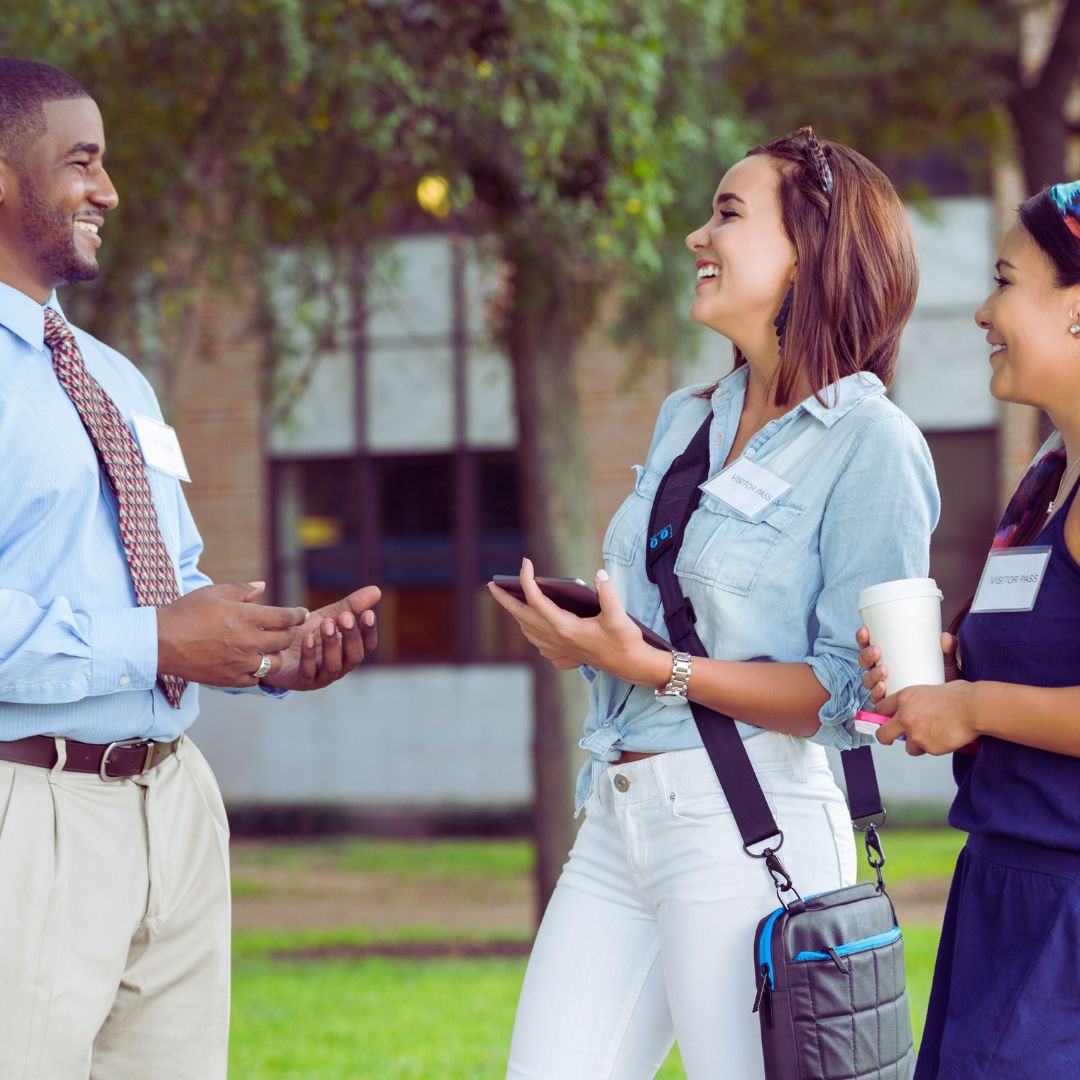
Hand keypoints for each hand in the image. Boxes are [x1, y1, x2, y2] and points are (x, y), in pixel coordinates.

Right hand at [157, 582, 307, 686]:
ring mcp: (239, 663)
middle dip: (289, 634)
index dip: (298, 615)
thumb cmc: (185, 613)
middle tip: (286, 630)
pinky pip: (256, 679)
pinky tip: (252, 663)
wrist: (159, 642)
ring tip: (268, 647)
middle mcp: (247, 642)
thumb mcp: (214, 593)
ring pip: (273, 663)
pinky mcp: (229, 679)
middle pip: (284, 641)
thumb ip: (242, 591)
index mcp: (245, 618)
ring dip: (274, 654)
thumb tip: (262, 586)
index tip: (302, 614)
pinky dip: (258, 671)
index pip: (285, 618)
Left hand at [260, 585, 380, 691]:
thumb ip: (350, 606)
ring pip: (334, 666)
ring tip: (326, 624)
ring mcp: (321, 677)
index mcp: (348, 652)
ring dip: (331, 645)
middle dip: (351, 637)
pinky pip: (308, 672)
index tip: (368, 613)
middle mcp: (339, 666)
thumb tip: (377, 590)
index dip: (369, 631)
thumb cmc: (306, 633)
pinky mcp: (300, 681)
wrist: (273, 648)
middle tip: (345, 617)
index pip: (367, 645)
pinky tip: (308, 637)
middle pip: (354, 657)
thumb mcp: (328, 616)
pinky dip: (309, 655)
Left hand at [487, 558, 667, 684]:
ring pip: (528, 631)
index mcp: (565, 627)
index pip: (537, 600)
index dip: (527, 580)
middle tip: (491, 584)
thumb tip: (599, 574)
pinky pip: (538, 643)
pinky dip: (530, 630)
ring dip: (517, 615)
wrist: (631, 665)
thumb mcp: (619, 616)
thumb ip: (609, 594)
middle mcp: (557, 640)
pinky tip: (533, 624)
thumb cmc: (625, 640)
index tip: (525, 563)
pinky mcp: (564, 656)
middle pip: (523, 617)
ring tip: (511, 600)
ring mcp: (558, 650)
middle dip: (505, 600)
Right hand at [856, 627, 960, 704]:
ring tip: (883, 671)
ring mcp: (884, 687)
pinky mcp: (888, 703)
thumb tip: (945, 637)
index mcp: (888, 657)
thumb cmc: (942, 678)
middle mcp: (882, 671)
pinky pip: (876, 698)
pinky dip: (876, 693)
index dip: (862, 638)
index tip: (866, 630)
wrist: (952, 704)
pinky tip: (882, 688)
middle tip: (877, 651)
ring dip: (872, 674)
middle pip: (865, 662)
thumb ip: (947, 650)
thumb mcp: (944, 662)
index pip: (869, 645)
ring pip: (868, 680)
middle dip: (866, 656)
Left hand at [873, 680, 980, 755]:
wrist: (974, 708)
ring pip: (909, 747)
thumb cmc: (959, 696)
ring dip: (918, 744)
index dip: (882, 716)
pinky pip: (927, 751)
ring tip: (934, 735)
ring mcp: (916, 734)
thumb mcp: (929, 690)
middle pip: (883, 734)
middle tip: (891, 739)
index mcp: (904, 698)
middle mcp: (905, 717)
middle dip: (886, 737)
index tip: (885, 720)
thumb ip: (916, 702)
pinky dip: (935, 747)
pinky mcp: (929, 747)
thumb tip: (916, 708)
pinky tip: (945, 737)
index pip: (881, 709)